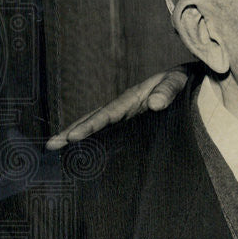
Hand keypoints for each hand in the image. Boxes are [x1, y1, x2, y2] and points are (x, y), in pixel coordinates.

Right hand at [45, 66, 190, 149]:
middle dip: (71, 133)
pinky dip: (95, 143)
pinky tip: (86, 158)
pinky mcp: (131, 125)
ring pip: (96, 127)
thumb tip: (154, 104)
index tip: (73, 138)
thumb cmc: (182, 81)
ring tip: (55, 152)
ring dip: (76, 138)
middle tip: (49, 147)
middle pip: (92, 120)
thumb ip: (167, 91)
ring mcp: (125, 117)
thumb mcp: (176, 82)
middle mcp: (122, 108)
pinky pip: (110, 135)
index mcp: (130, 99)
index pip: (106, 115)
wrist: (188, 80)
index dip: (90, 126)